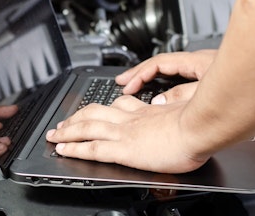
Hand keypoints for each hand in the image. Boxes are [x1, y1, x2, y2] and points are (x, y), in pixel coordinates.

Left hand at [46, 96, 209, 172]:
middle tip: (64, 121)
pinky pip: (91, 148)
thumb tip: (170, 109)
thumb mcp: (183, 110)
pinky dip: (74, 147)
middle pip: (94, 113)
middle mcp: (130, 119)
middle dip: (76, 117)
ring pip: (87, 128)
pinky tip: (63, 149)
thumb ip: (172, 109)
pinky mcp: (122, 149)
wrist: (199, 128)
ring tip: (55, 134)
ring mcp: (123, 133)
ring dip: (67, 130)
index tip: (95, 109)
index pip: (118, 105)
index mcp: (145, 111)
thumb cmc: (198, 122)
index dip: (103, 107)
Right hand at [116, 49, 215, 102]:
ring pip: (168, 67)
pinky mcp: (208, 74)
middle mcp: (198, 60)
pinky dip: (163, 79)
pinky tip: (159, 86)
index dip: (140, 75)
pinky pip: (178, 73)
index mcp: (196, 61)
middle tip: (121, 81)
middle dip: (138, 72)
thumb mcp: (211, 92)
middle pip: (160, 62)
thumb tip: (157, 101)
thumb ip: (182, 96)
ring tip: (134, 83)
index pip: (158, 63)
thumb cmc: (245, 86)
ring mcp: (203, 66)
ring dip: (150, 75)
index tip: (128, 87)